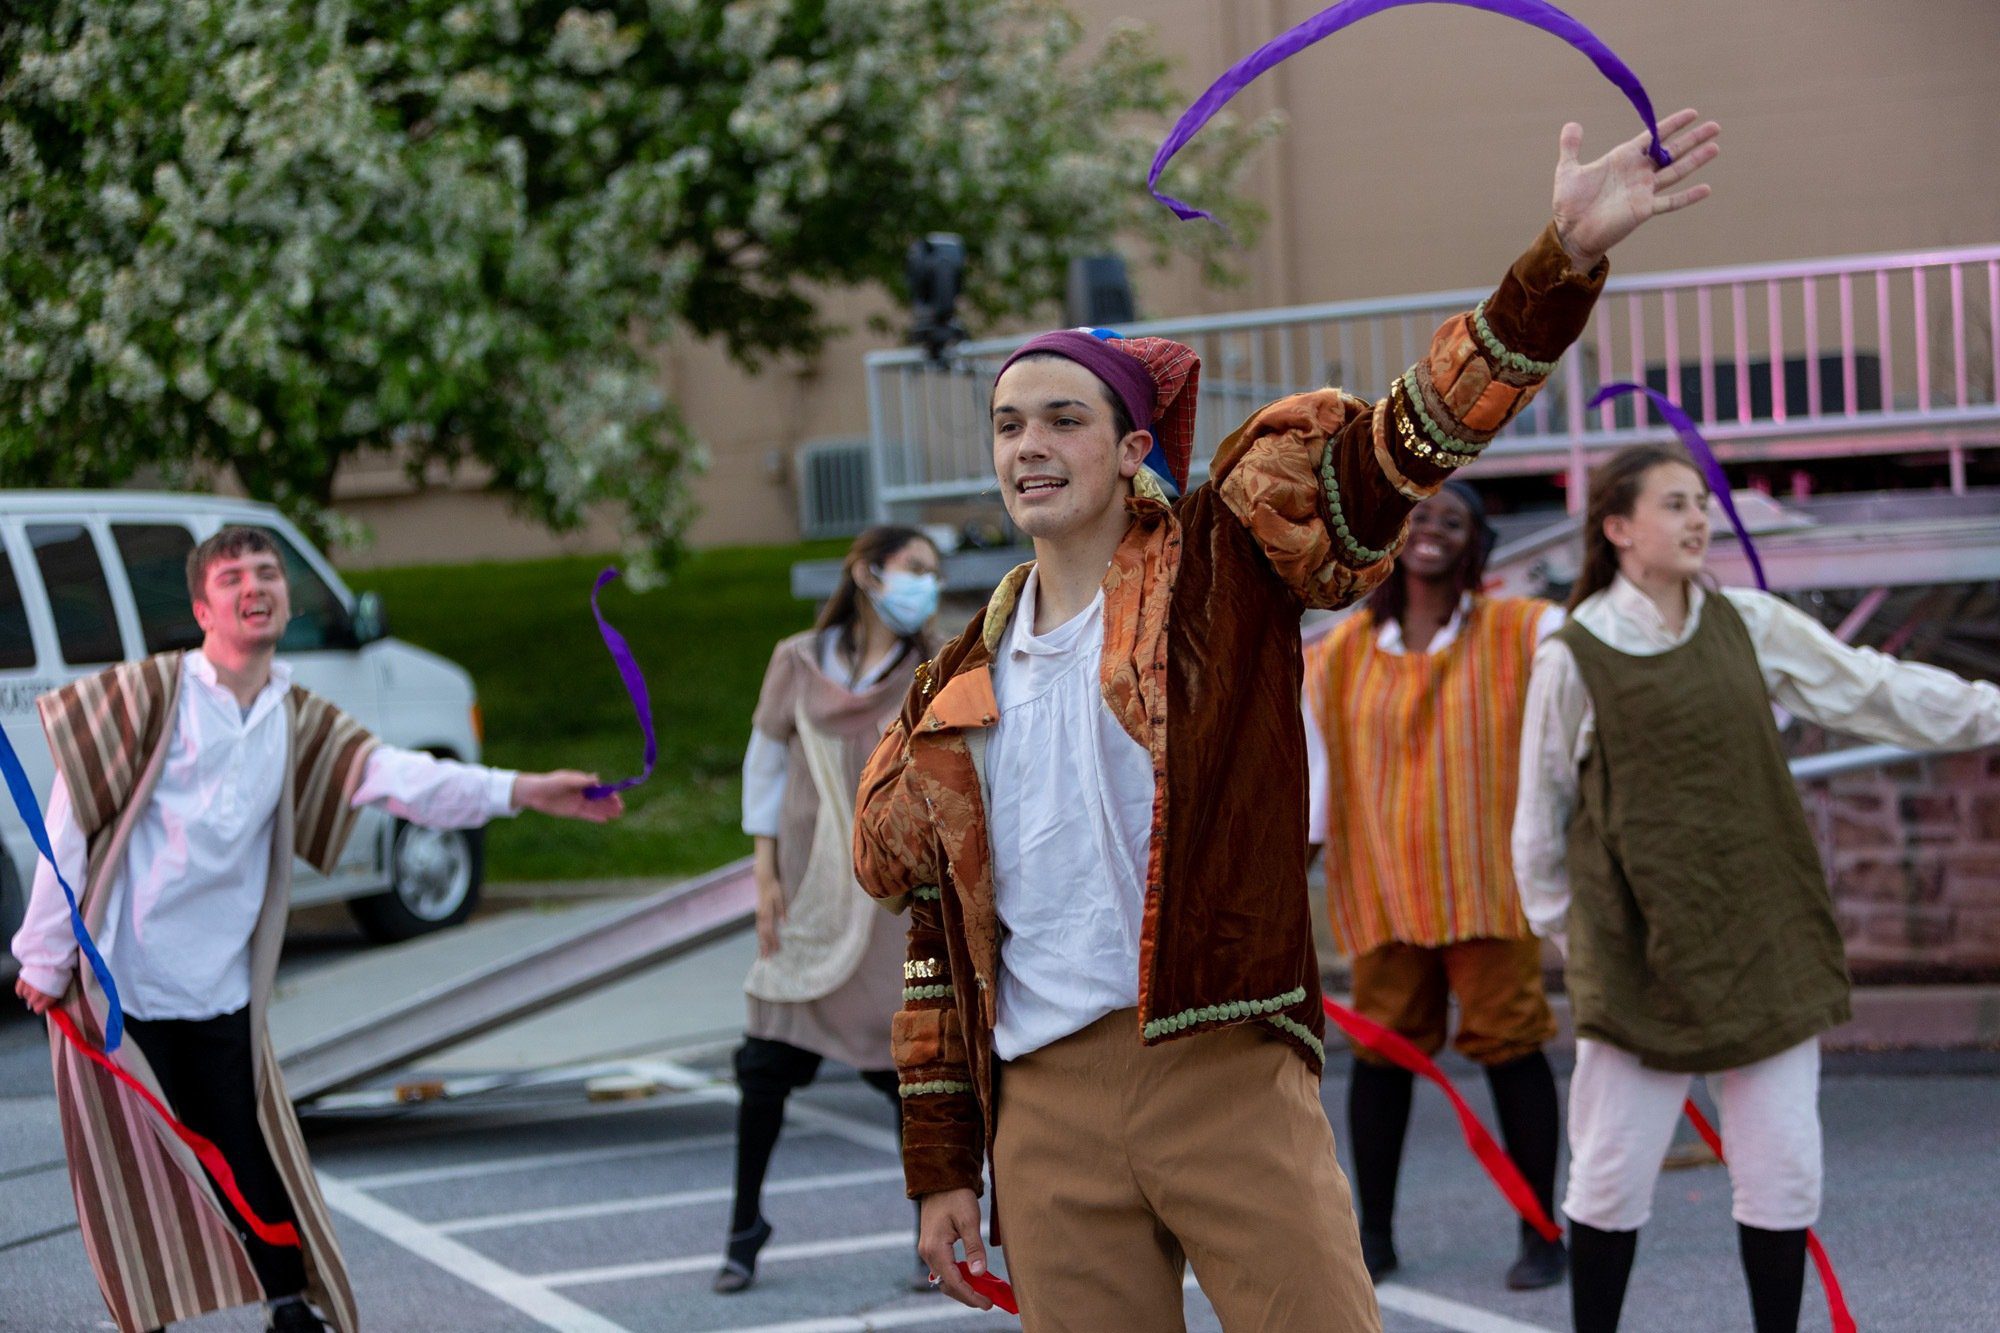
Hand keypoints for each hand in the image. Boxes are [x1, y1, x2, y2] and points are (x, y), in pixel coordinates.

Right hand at [14, 976, 58, 1015]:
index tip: (42, 1005)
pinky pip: (18, 990)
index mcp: (47, 997)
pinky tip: (24, 990)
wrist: (53, 959)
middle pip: (31, 1003)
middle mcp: (36, 994)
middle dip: (35, 1000)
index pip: (38, 1009)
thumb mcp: (61, 988)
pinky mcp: (22, 980)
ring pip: (25, 996)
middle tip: (40, 995)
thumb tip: (47, 1003)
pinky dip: (21, 991)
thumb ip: (52, 997)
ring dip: (29, 994)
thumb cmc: (60, 972)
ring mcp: (28, 987)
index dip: (40, 1007)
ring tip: (34, 988)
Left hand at [512, 771, 623, 821]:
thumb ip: (582, 781)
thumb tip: (597, 778)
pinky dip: (595, 817)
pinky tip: (605, 820)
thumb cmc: (551, 783)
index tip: (617, 797)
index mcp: (583, 783)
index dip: (610, 793)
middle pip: (600, 799)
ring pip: (595, 807)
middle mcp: (583, 792)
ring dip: (606, 811)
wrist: (536, 793)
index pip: (600, 788)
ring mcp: (578, 802)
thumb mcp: (567, 780)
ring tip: (617, 815)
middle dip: (611, 803)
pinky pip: (587, 815)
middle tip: (621, 809)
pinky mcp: (573, 811)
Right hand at [754, 868, 786, 957]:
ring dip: (761, 944)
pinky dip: (760, 938)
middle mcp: (761, 916)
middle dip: (764, 947)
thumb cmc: (774, 887)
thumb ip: (783, 909)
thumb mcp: (781, 897)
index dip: (773, 941)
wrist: (764, 879)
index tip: (777, 950)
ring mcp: (759, 915)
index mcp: (767, 912)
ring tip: (762, 956)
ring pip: (759, 933)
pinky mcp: (759, 914)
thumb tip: (785, 923)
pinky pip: (759, 929)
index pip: (769, 930)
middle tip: (766, 960)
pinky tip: (762, 944)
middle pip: (762, 934)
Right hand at [918, 1188, 992, 1309]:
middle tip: (987, 1301)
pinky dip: (957, 1276)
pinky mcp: (931, 1245)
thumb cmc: (956, 1196)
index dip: (971, 1295)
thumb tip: (979, 1273)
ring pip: (944, 1278)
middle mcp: (927, 1253)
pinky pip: (943, 1268)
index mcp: (936, 1249)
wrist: (940, 1179)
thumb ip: (974, 1248)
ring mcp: (927, 1250)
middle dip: (967, 1295)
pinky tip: (972, 1276)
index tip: (987, 1303)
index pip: (954, 1282)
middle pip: (947, 1284)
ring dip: (962, 1287)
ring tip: (982, 1292)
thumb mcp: (969, 1220)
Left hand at [1552, 108, 1719, 270]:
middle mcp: (1638, 172)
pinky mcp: (1644, 209)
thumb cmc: (1569, 203)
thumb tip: (1572, 123)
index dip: (1672, 125)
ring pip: (1676, 171)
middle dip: (1692, 139)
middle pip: (1671, 152)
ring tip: (1715, 147)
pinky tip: (1707, 189)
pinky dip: (1688, 196)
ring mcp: (1643, 191)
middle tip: (1715, 126)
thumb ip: (1571, 146)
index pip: (1654, 137)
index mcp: (1623, 158)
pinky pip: (1670, 202)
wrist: (1569, 232)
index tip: (1692, 113)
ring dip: (1696, 160)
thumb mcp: (1568, 170)